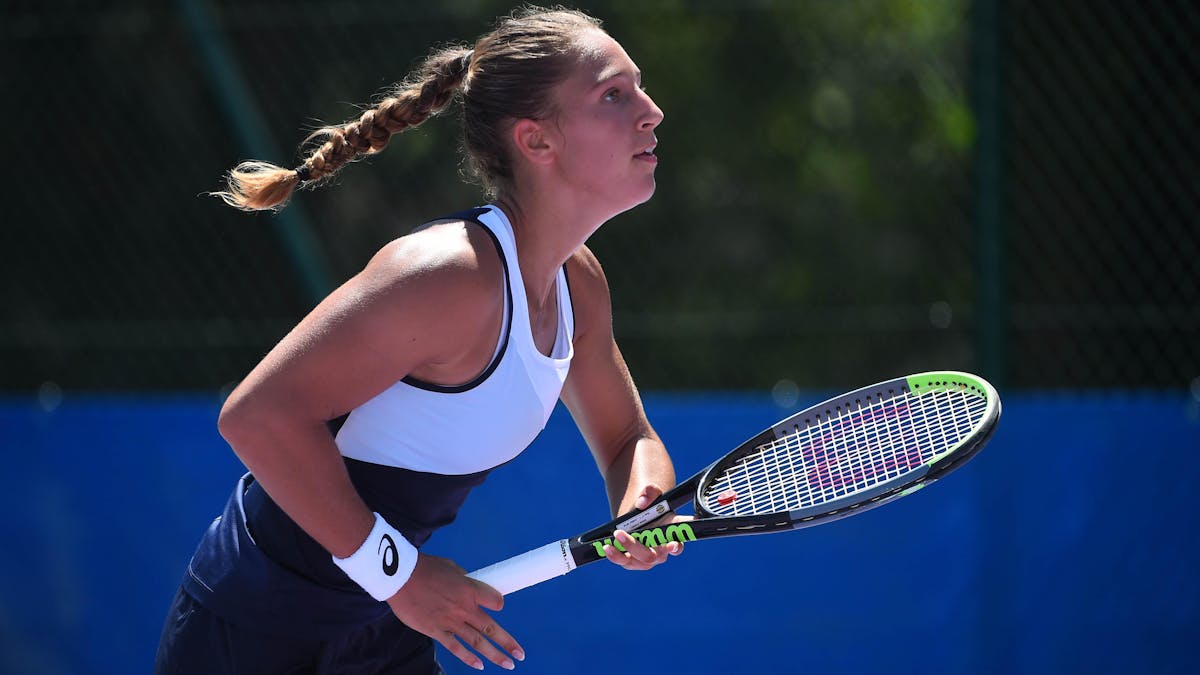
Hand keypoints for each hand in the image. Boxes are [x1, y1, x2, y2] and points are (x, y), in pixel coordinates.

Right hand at [387, 553, 523, 670]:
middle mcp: (464, 608)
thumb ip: (464, 579)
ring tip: (508, 664)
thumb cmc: (425, 568)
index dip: (498, 604)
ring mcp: (450, 622)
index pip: (496, 601)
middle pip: (491, 629)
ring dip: (494, 655)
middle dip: (508, 643)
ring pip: (477, 642)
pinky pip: (456, 648)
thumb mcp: (452, 567)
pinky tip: (480, 666)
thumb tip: (470, 584)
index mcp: (470, 589)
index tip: (498, 607)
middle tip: (520, 654)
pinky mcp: (436, 631)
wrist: (400, 577)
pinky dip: (468, 658)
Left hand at [602, 486, 687, 571]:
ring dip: (627, 549)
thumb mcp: (650, 493)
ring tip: (614, 537)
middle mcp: (664, 548)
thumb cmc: (649, 505)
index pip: (684, 535)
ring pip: (642, 560)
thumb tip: (641, 503)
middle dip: (639, 546)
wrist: (635, 515)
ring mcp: (650, 557)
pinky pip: (626, 562)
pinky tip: (607, 547)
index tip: (675, 542)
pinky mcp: (635, 561)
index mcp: (674, 531)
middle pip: (658, 554)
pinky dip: (616, 556)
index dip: (683, 539)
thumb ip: (650, 492)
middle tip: (622, 533)